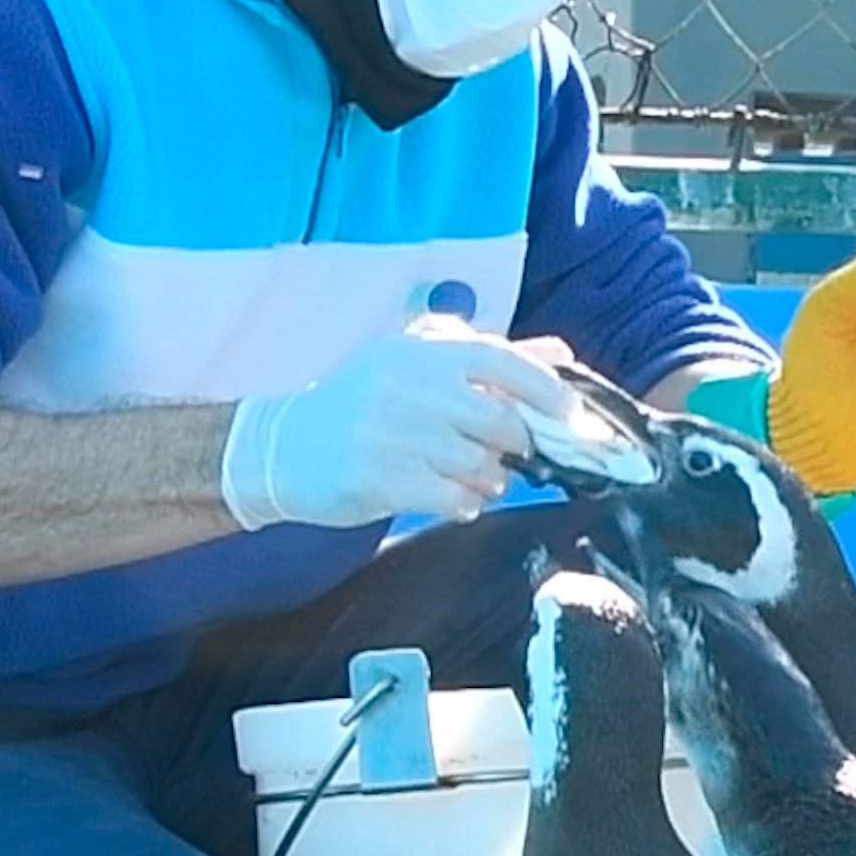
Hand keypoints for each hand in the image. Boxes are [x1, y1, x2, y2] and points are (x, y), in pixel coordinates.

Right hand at [220, 318, 577, 530]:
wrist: (281, 447)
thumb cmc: (363, 404)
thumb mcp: (417, 365)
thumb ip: (491, 360)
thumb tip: (561, 353)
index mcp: (423, 352)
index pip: (503, 361)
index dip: (548, 390)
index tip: (574, 415)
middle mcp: (411, 386)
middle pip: (503, 423)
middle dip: (516, 446)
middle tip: (502, 454)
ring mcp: (395, 433)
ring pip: (484, 466)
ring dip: (488, 479)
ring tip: (462, 474)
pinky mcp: (382, 478)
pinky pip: (457, 499)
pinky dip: (464, 504)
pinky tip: (445, 496)